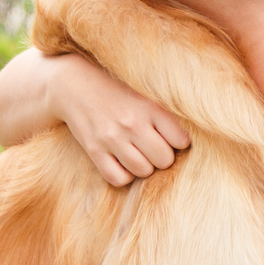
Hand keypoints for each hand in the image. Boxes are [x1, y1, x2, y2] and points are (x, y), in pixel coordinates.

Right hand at [52, 54, 189, 186]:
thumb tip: (189, 138)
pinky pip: (119, 179)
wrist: (74, 85)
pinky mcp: (94, 151)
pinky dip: (124, 176)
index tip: (170, 138)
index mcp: (149, 107)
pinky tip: (122, 162)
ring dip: (144, 166)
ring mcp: (112, 138)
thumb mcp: (143, 92)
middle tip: (153, 147)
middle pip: (164, 160)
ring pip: (144, 171)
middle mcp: (132, 123)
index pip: (181, 140)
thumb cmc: (116, 90)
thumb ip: (164, 112)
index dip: (178, 142)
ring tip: (138, 153)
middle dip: (162, 157)